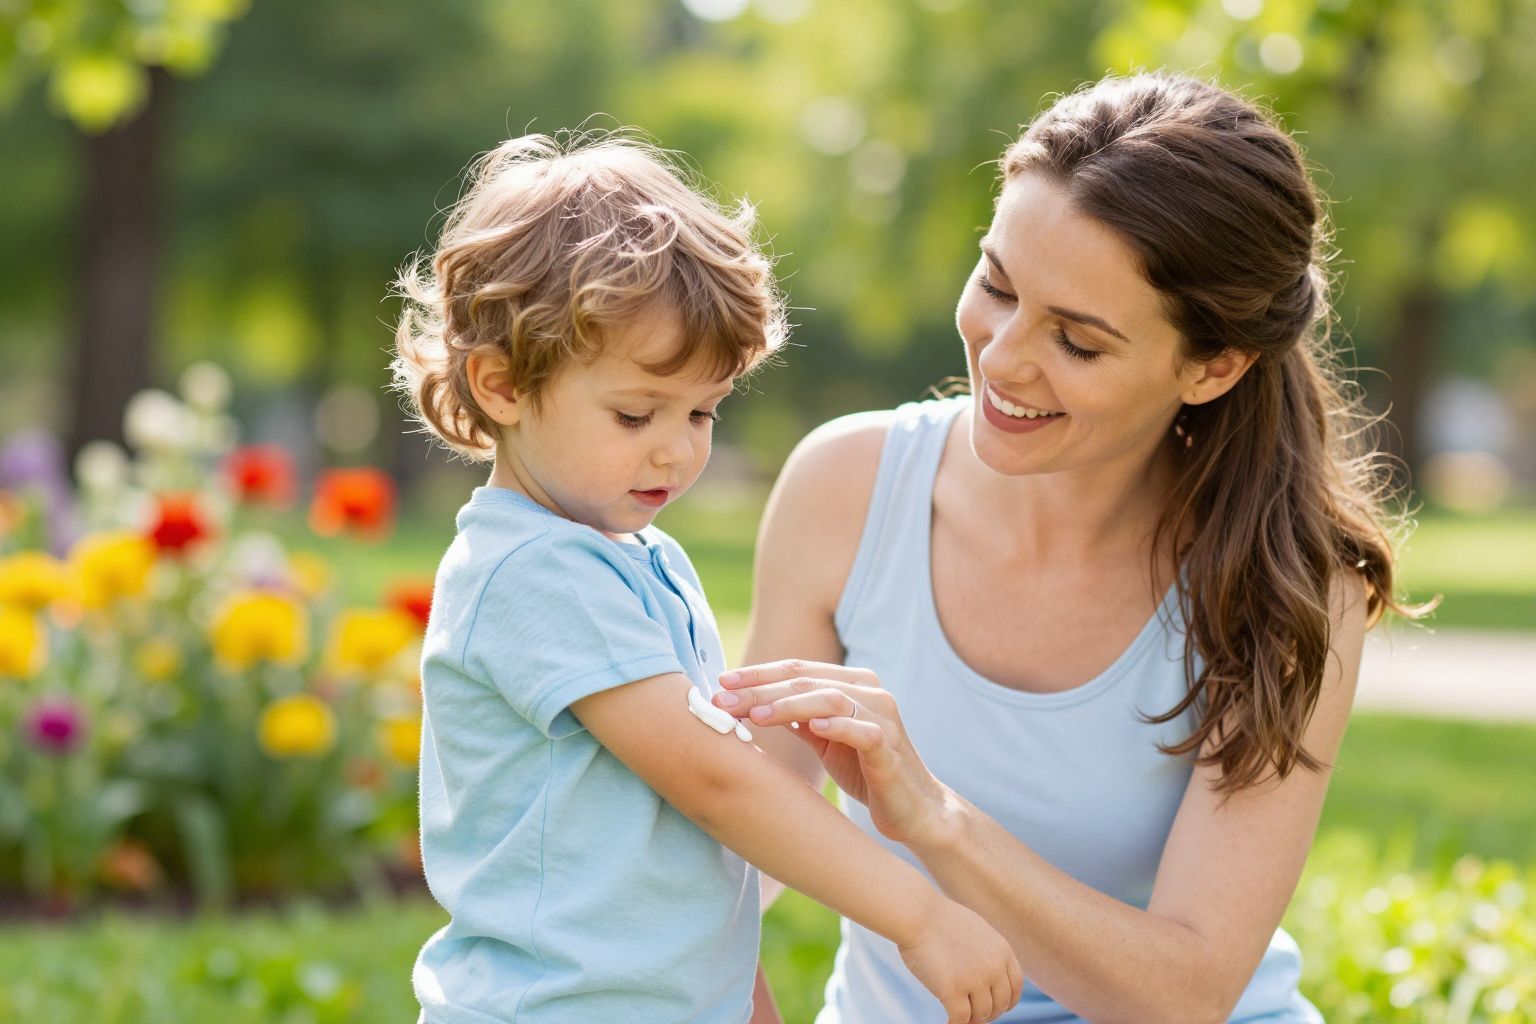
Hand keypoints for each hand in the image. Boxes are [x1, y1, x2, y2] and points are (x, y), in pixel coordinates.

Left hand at [714, 660, 954, 847]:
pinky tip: (811, 727)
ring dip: (788, 705)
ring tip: (754, 715)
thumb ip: (798, 717)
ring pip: (830, 698)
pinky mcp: (890, 747)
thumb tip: (752, 702)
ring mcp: (883, 717)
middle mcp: (869, 692)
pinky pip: (863, 730)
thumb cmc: (866, 771)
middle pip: (806, 681)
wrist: (913, 810)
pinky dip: (837, 726)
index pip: (797, 670)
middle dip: (760, 688)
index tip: (720, 683)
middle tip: (722, 699)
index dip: (757, 674)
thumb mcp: (825, 739)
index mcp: (852, 684)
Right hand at [899, 892, 1023, 1023]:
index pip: (1016, 987)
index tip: (996, 1006)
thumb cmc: (938, 919)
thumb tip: (991, 977)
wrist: (917, 914)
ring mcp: (974, 980)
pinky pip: (960, 1020)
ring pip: (980, 1015)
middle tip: (973, 1014)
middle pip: (999, 1005)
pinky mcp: (953, 991)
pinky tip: (947, 1023)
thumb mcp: (976, 929)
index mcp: (1002, 951)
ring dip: (970, 1020)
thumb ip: (988, 951)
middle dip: (987, 1013)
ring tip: (959, 1016)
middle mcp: (993, 967)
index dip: (1007, 1001)